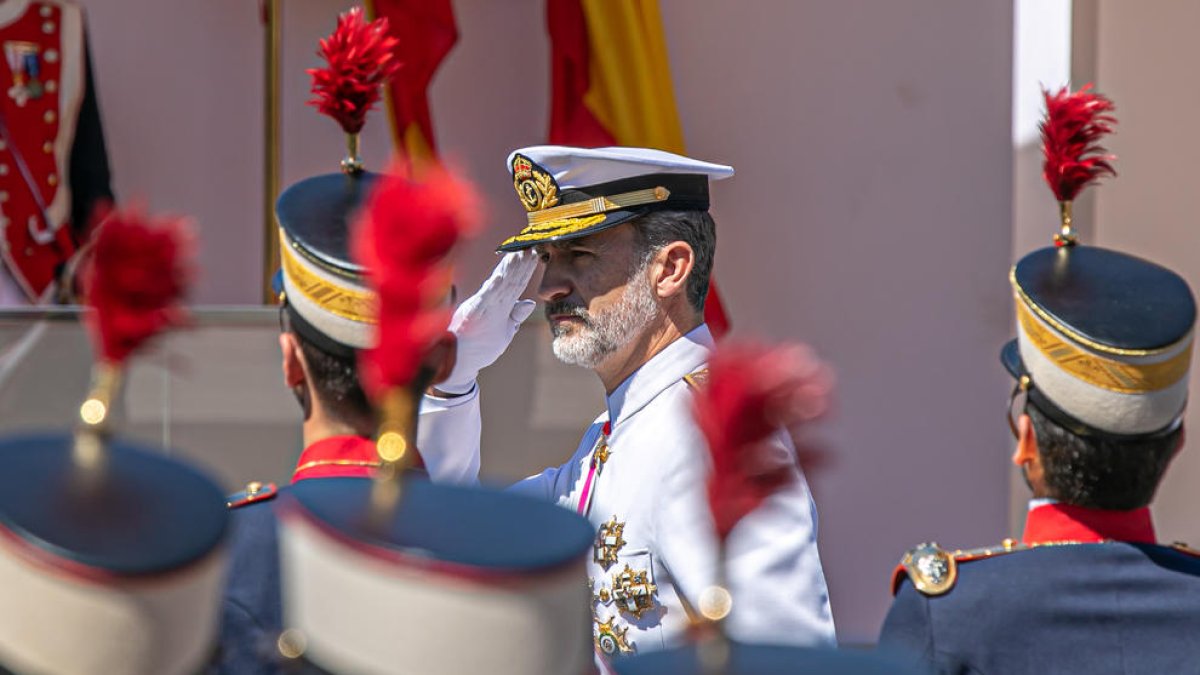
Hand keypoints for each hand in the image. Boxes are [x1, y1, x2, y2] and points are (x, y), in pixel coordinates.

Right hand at [436, 250, 537, 393]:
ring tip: (519, 253)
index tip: (534, 253)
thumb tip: (530, 303)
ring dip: (509, 269)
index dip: (525, 269)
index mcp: (499, 306)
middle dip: (520, 263)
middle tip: (530, 244)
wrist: (459, 363)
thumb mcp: (504, 331)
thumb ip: (515, 316)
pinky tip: (500, 277)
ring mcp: (482, 308)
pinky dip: (492, 288)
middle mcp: (491, 303)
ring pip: (499, 286)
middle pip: (509, 280)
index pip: (515, 284)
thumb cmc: (480, 346)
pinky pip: (484, 301)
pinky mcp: (472, 316)